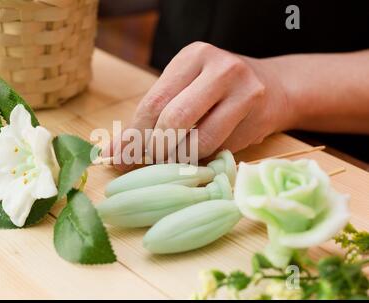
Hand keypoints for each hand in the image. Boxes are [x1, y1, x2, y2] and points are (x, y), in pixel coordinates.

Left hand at [110, 42, 294, 170]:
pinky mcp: (257, 111)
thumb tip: (113, 153)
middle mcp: (218, 66)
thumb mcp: (183, 93)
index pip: (153, 102)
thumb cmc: (217, 93)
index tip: (121, 158)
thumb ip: (150, 120)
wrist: (273, 88)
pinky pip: (220, 147)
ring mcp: (242, 87)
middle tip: (152, 161)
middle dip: (157, 149)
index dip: (135, 136)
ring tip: (178, 157)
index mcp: (191, 56)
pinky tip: (202, 152)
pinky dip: (204, 157)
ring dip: (182, 158)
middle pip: (173, 119)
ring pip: (198, 139)